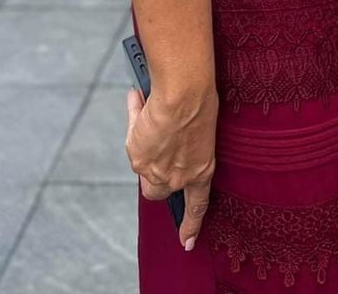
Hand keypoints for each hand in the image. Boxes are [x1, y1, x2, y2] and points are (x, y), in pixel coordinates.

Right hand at [125, 82, 216, 249]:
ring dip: (144, 142)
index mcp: (201, 172)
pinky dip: (135, 118)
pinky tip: (138, 98)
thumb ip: (188, 144)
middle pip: (157, 191)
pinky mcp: (137, 156)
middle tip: (156, 148)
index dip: (191, 225)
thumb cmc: (201, 103)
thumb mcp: (204, 130)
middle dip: (154, 175)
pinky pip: (133, 136)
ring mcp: (154, 170)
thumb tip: (174, 139)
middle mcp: (177, 178)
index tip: (187, 242)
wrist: (183, 94)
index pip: (197, 206)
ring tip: (154, 112)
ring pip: (143, 167)